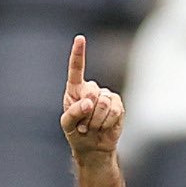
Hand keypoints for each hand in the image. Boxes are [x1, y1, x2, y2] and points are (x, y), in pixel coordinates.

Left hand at [60, 35, 123, 160]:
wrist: (92, 147)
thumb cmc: (76, 133)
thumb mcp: (67, 125)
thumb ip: (72, 112)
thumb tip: (89, 102)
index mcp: (76, 89)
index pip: (76, 70)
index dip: (78, 54)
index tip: (80, 39)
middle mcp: (92, 89)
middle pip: (91, 92)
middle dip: (86, 112)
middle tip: (84, 124)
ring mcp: (106, 95)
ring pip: (102, 104)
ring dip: (95, 121)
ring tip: (93, 127)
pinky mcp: (118, 104)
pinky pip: (113, 112)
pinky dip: (106, 123)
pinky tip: (103, 127)